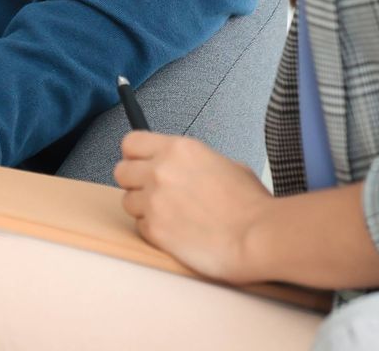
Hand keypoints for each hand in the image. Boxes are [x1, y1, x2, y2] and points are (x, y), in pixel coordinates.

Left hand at [113, 131, 273, 284]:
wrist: (257, 237)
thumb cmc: (250, 205)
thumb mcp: (226, 164)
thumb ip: (194, 163)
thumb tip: (185, 168)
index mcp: (178, 149)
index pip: (131, 142)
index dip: (134, 155)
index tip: (141, 164)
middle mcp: (161, 170)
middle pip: (121, 171)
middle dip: (134, 182)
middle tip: (153, 192)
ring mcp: (154, 200)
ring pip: (127, 201)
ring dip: (144, 208)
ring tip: (170, 215)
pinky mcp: (154, 230)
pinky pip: (140, 227)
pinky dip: (153, 230)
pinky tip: (176, 232)